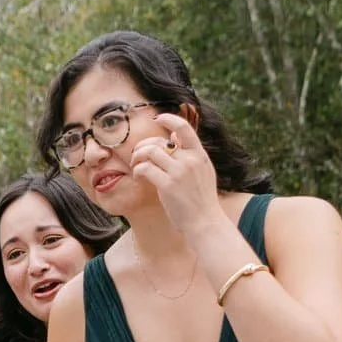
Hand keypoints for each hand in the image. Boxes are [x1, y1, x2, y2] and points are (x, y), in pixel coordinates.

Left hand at [129, 112, 219, 233]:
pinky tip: (138, 178)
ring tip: (136, 167)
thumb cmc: (201, 200)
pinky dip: (137, 171)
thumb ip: (190, 153)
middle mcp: (190, 160)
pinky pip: (145, 168)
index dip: (168, 118)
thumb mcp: (203, 171)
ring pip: (149, 152)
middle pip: (158, 141)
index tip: (157, 119)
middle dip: (142, 146)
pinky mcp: (167, 185)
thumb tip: (174, 136)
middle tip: (137, 156)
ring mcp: (179, 172)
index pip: (184, 127)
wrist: (205, 222)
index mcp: (199, 154)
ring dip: (137, 158)